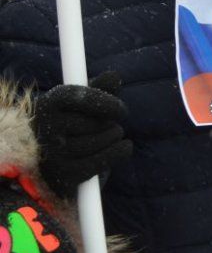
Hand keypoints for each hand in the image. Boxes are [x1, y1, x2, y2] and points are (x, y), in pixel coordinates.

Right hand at [32, 72, 132, 196]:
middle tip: (109, 125)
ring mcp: (52, 153)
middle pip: (95, 122)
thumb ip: (98, 89)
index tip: (122, 110)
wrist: (46, 166)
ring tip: (110, 135)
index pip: (81, 97)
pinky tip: (124, 147)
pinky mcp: (63, 175)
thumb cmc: (69, 126)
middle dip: (110, 123)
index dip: (107, 102)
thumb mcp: (80, 104)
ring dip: (114, 137)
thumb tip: (114, 76)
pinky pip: (103, 160)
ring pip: (101, 140)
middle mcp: (45, 128)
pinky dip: (120, 152)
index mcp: (47, 104)